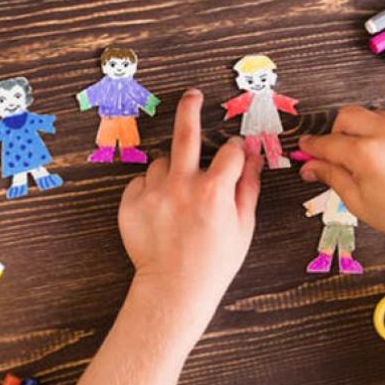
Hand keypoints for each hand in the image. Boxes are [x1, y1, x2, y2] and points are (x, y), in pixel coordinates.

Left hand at [118, 89, 262, 323]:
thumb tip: (253, 154)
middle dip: (191, 107)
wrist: (173, 289)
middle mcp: (182, 186)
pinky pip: (141, 182)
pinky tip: (160, 211)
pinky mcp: (130, 203)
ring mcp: (153, 193)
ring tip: (177, 200)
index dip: (236, 151)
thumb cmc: (214, 262)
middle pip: (186, 132)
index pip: (230, 151)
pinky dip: (150, 190)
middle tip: (193, 95)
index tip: (235, 153)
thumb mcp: (243, 226)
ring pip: (163, 162)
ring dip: (172, 171)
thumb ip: (248, 186)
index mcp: (214, 191)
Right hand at [297, 105, 384, 259]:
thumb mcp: (357, 201)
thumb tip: (310, 165)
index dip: (313, 145)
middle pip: (348, 115)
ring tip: (377, 161)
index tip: (307, 146)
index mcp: (367, 155)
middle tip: (340, 152)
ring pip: (375, 116)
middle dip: (338, 131)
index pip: (328, 142)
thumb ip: (331, 176)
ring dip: (367, 132)